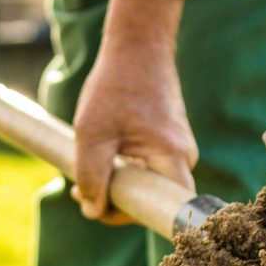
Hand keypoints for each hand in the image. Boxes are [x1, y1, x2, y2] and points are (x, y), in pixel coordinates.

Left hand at [70, 0, 196, 222]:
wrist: (138, 46)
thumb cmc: (115, 86)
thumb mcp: (92, 134)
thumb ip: (91, 177)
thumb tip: (94, 212)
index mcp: (173, 157)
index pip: (163, 210)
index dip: (130, 218)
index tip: (101, 210)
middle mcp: (185, 158)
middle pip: (151, 201)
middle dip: (115, 201)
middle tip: (80, 189)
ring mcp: (180, 151)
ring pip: (146, 185)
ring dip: (116, 183)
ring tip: (88, 164)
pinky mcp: (169, 144)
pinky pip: (148, 171)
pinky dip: (124, 169)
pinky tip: (104, 154)